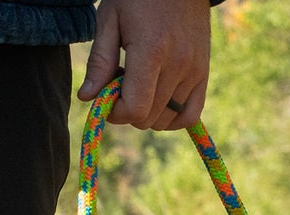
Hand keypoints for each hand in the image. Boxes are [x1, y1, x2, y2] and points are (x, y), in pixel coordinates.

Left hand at [77, 0, 210, 131]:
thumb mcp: (110, 18)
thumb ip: (100, 61)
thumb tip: (86, 98)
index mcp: (151, 51)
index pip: (135, 109)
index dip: (116, 113)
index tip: (107, 99)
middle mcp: (177, 64)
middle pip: (149, 118)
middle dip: (129, 111)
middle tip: (122, 86)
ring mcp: (194, 70)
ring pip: (166, 119)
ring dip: (148, 113)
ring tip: (141, 86)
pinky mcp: (203, 72)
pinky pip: (190, 115)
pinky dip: (173, 118)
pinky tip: (159, 105)